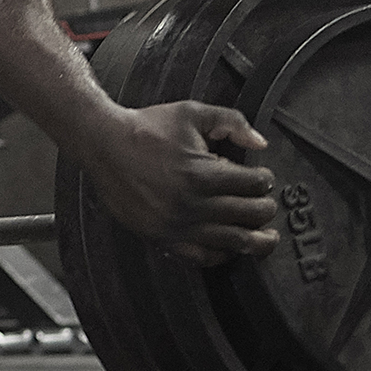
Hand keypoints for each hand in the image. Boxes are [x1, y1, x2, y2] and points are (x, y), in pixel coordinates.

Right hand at [81, 101, 278, 265]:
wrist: (103, 144)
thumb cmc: (146, 128)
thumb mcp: (191, 113)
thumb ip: (231, 121)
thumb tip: (261, 143)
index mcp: (202, 173)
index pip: (253, 184)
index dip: (265, 179)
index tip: (263, 178)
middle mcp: (192, 204)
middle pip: (249, 214)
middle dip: (265, 208)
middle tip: (267, 203)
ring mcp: (177, 225)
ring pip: (233, 242)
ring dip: (256, 240)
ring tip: (266, 237)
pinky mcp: (162, 237)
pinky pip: (201, 257)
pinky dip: (222, 256)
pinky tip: (231, 248)